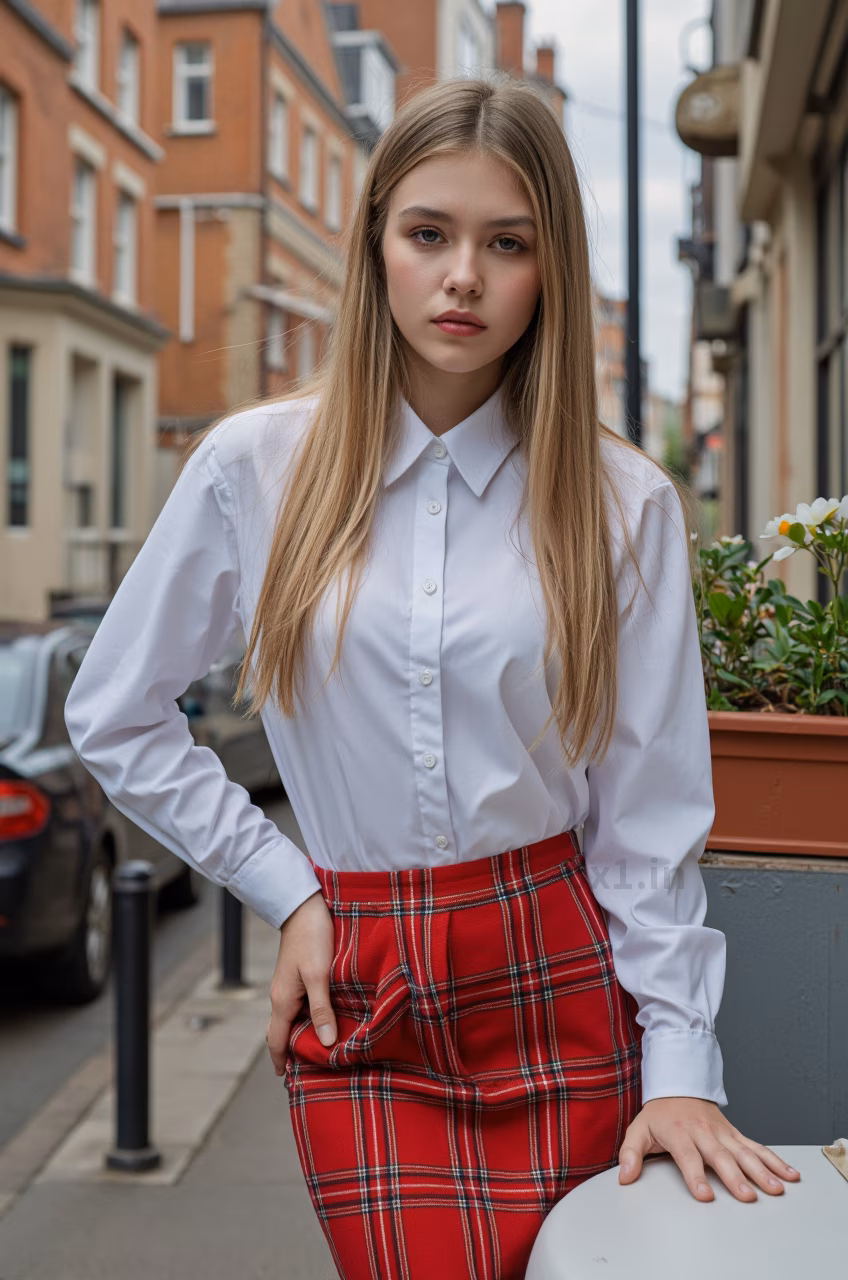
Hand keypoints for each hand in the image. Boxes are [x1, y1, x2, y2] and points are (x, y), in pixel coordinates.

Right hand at [265, 889, 336, 1075]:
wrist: (305, 905)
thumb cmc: (312, 938)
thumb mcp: (319, 975)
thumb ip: (322, 1009)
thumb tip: (326, 1042)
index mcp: (282, 1000)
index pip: (276, 1040)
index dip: (280, 1061)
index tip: (286, 1080)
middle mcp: (281, 996)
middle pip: (281, 1031)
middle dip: (289, 1051)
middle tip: (306, 1070)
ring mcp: (288, 985)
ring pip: (291, 1017)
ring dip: (301, 1033)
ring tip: (318, 1048)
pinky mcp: (297, 975)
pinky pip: (299, 1004)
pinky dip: (307, 1017)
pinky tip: (323, 1018)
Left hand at [617, 1097, 800, 1201]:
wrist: (679, 1085)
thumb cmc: (660, 1113)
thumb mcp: (639, 1129)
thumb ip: (630, 1153)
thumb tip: (625, 1176)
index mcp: (679, 1132)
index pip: (688, 1156)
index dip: (695, 1176)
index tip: (704, 1195)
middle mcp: (704, 1132)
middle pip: (721, 1156)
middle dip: (735, 1177)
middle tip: (747, 1196)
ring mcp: (723, 1132)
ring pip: (745, 1152)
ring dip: (762, 1170)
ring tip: (776, 1188)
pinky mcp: (735, 1133)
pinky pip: (757, 1147)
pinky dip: (774, 1160)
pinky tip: (788, 1174)